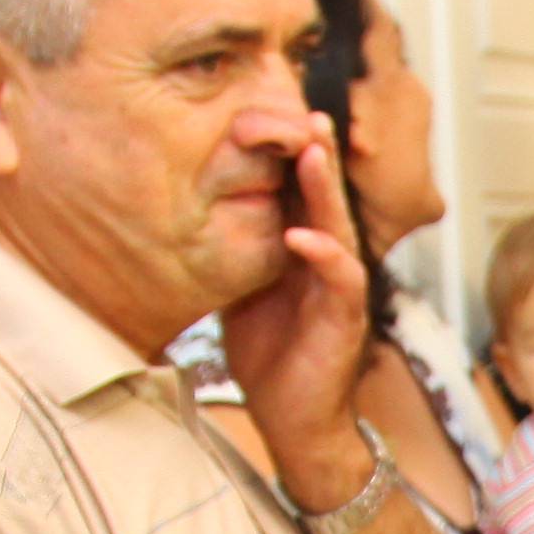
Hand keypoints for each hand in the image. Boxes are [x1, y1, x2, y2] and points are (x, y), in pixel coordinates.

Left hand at [214, 129, 386, 505]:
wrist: (294, 420)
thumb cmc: (271, 357)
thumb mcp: (241, 291)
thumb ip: (233, 252)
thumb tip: (189, 215)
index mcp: (301, 250)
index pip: (296, 193)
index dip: (286, 157)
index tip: (265, 117)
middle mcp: (326, 260)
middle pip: (322, 197)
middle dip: (316, 154)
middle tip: (305, 112)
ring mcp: (339, 287)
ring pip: (337, 225)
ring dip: (325, 189)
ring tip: (312, 153)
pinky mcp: (344, 318)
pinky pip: (341, 278)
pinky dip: (323, 254)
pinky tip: (302, 235)